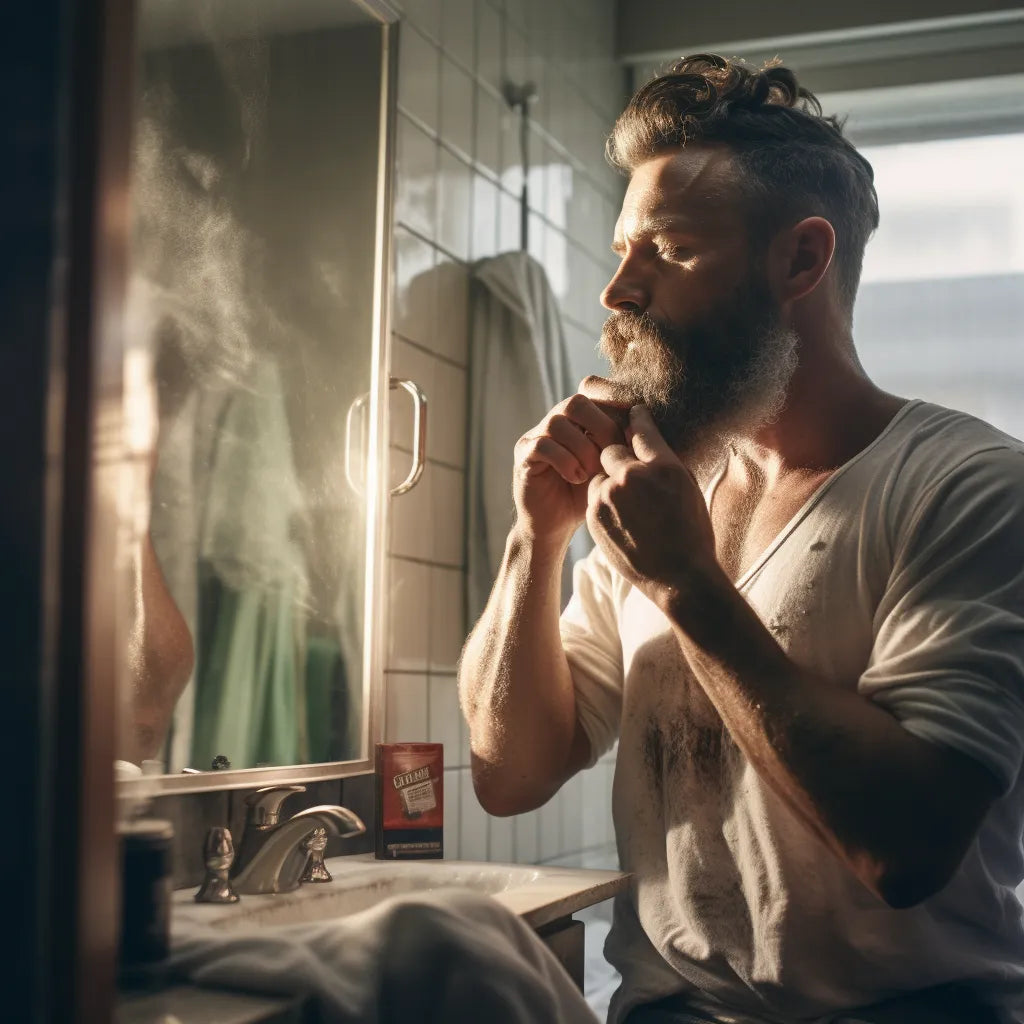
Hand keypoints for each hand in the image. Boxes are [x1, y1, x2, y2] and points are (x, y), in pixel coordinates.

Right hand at [513, 388, 628, 545]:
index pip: (596, 395)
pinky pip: (543, 445)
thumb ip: (623, 446)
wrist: (556, 526)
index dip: (615, 405)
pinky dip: (564, 461)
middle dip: (600, 427)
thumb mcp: (611, 468)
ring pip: (558, 422)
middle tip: (612, 454)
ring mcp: (536, 436)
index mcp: (578, 420)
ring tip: (592, 472)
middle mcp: (556, 421)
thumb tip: (651, 428)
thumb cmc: (588, 496)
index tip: (635, 425)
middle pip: (577, 402)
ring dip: (582, 448)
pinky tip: (576, 479)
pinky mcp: (524, 456)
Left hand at [586, 405, 719, 609]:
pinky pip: (594, 498)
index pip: (641, 428)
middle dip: (617, 456)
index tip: (634, 413)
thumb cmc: (691, 531)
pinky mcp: (593, 518)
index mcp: (662, 466)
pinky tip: (625, 521)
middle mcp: (631, 478)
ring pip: (599, 475)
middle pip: (610, 450)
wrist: (679, 578)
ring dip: (609, 482)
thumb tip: (642, 428)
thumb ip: (662, 456)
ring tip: (632, 506)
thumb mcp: (686, 485)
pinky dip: (604, 503)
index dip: (636, 420)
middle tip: (631, 473)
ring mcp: (608, 499)